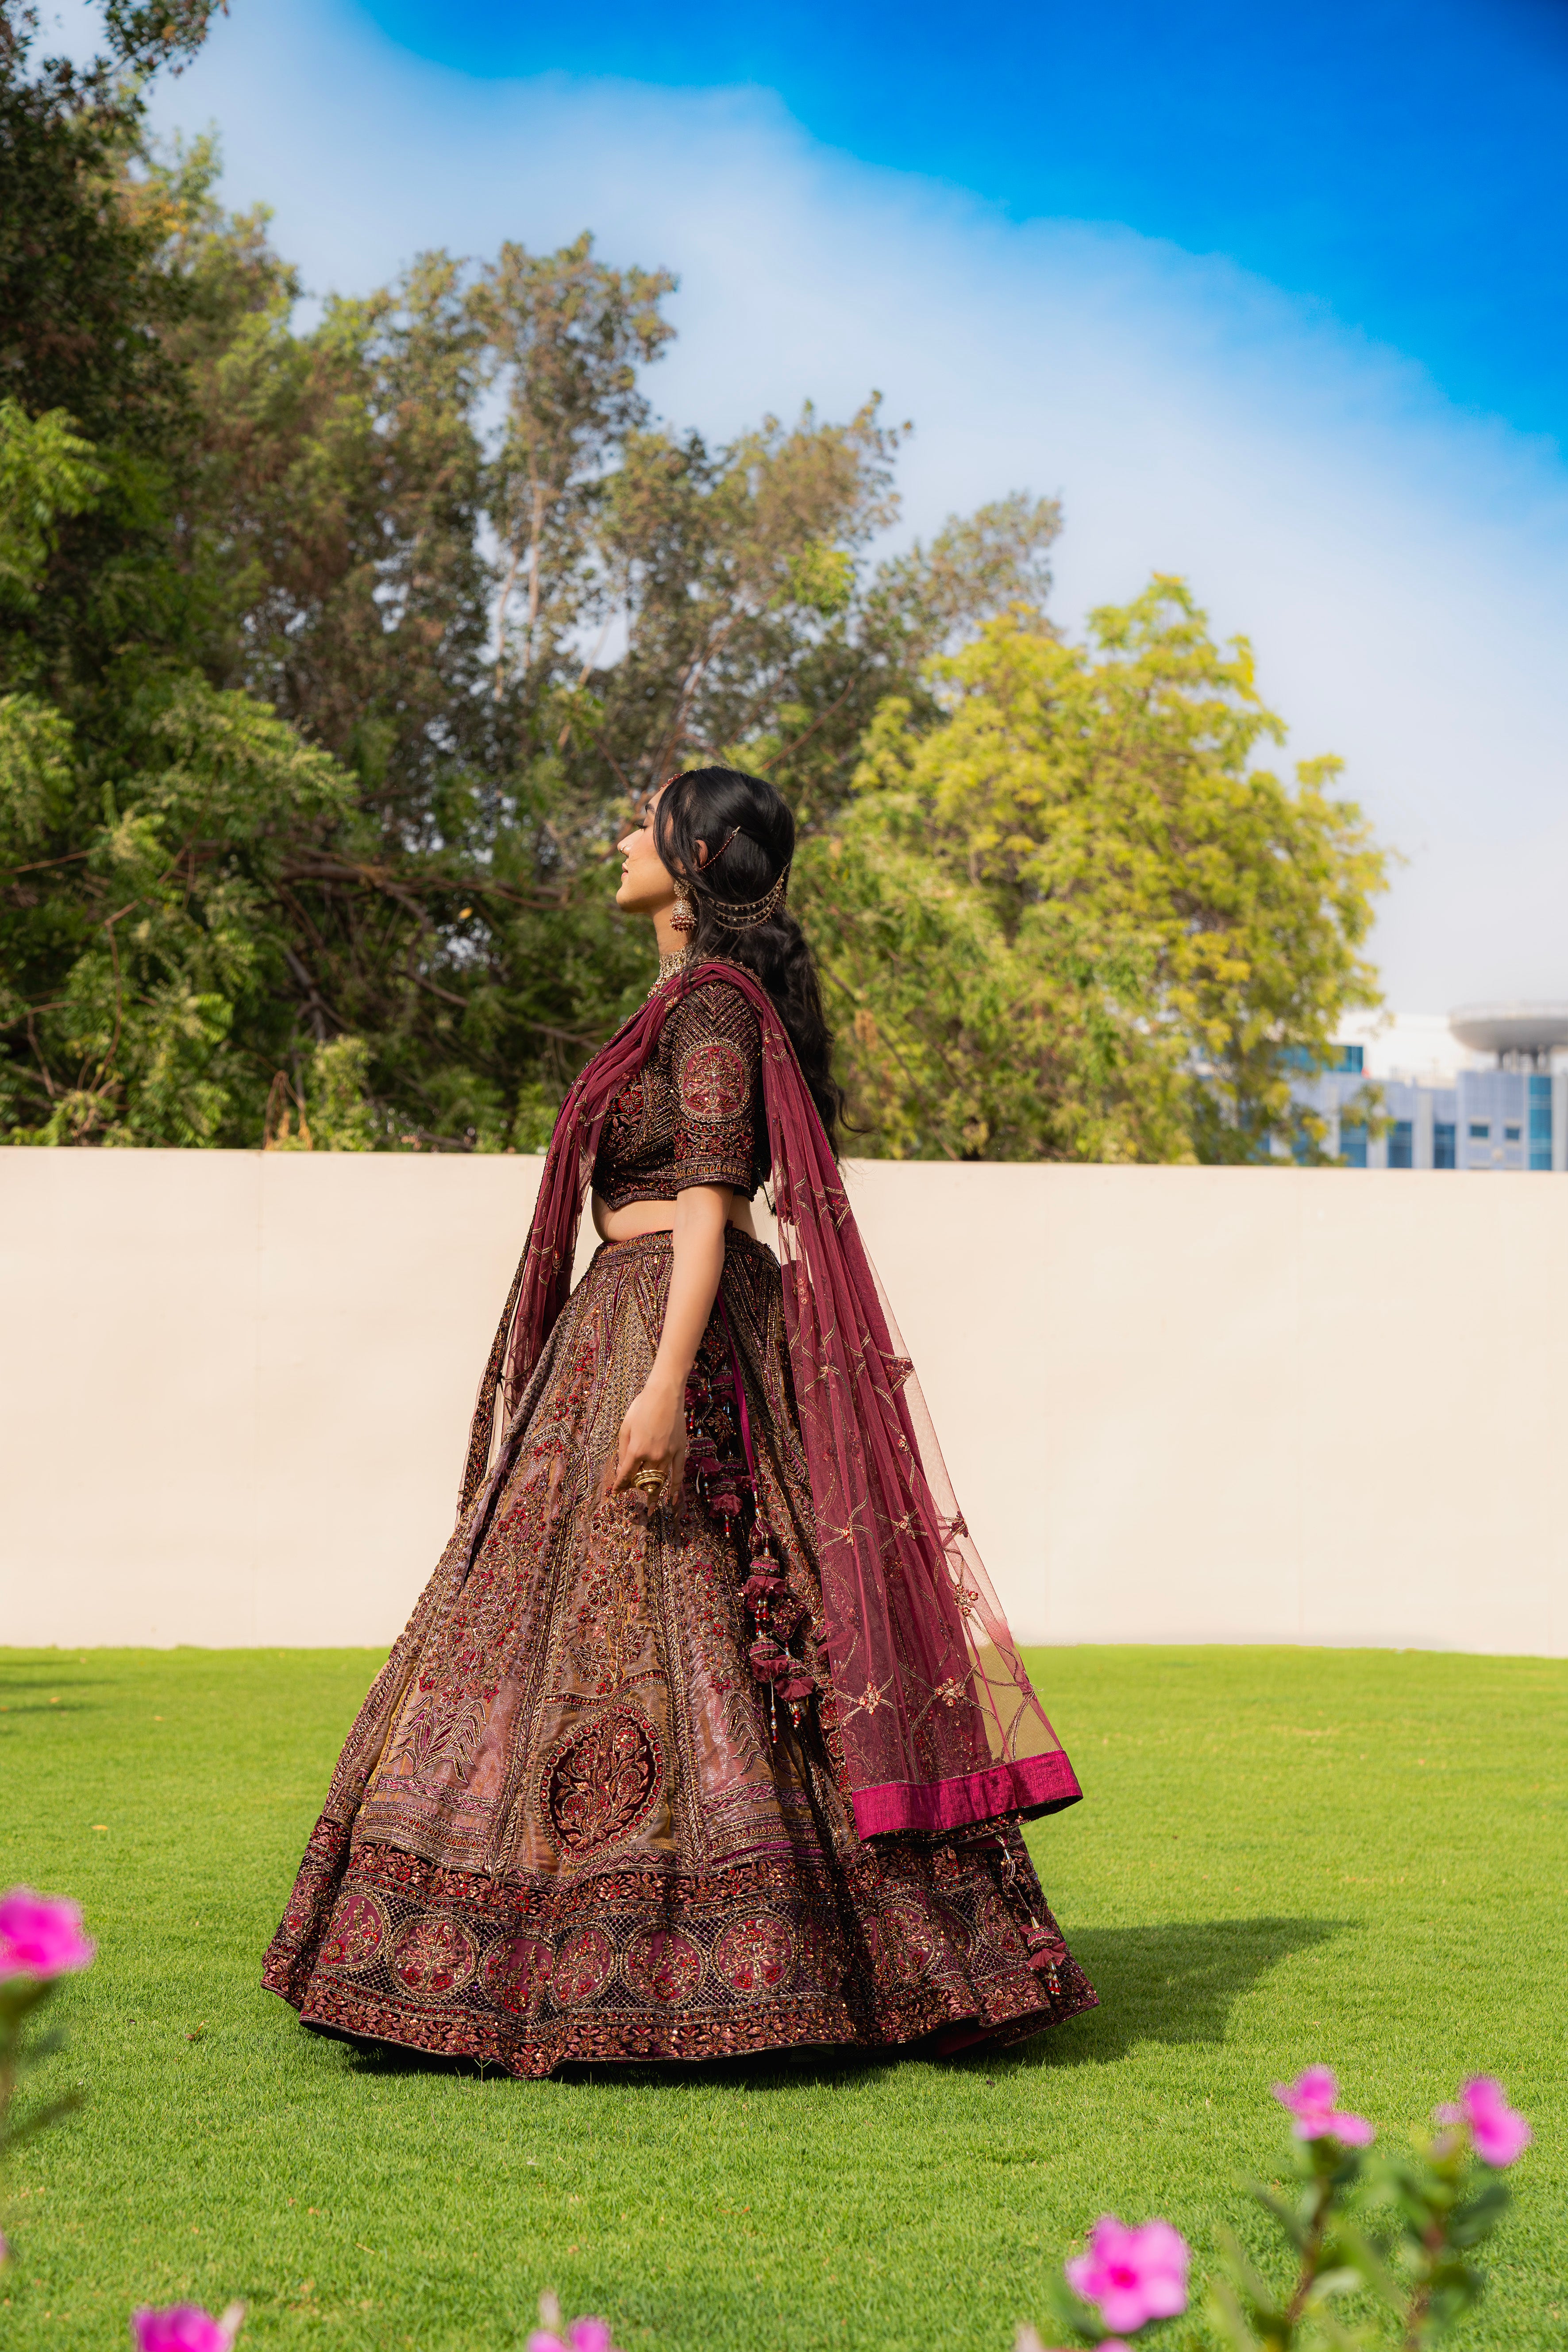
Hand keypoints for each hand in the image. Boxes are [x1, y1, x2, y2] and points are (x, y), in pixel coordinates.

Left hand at [611, 1369, 687, 1499]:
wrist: (665, 1394)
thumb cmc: (641, 1407)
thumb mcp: (625, 1427)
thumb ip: (623, 1451)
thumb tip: (623, 1469)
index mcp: (636, 1449)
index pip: (626, 1475)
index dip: (620, 1485)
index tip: (616, 1493)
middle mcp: (653, 1455)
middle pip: (643, 1480)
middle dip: (635, 1489)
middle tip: (632, 1495)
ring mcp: (668, 1455)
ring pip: (659, 1480)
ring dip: (653, 1493)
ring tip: (650, 1506)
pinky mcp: (680, 1451)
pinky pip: (678, 1474)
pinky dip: (675, 1489)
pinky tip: (672, 1500)